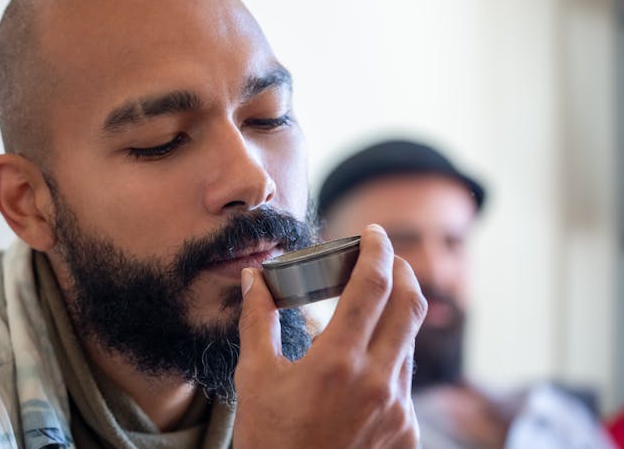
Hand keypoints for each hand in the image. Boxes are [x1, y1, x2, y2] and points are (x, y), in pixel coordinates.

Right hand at [233, 224, 426, 448]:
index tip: (374, 233)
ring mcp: (398, 408)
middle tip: (385, 257)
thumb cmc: (271, 439)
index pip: (373, 286)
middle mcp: (378, 382)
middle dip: (401, 271)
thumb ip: (257, 320)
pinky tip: (364, 362)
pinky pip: (406, 378)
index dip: (378, 251)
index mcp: (338, 362)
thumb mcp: (256, 377)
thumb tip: (252, 279)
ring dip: (395, 315)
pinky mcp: (407, 430)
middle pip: (410, 305)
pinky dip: (389, 357)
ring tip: (368, 308)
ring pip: (410, 341)